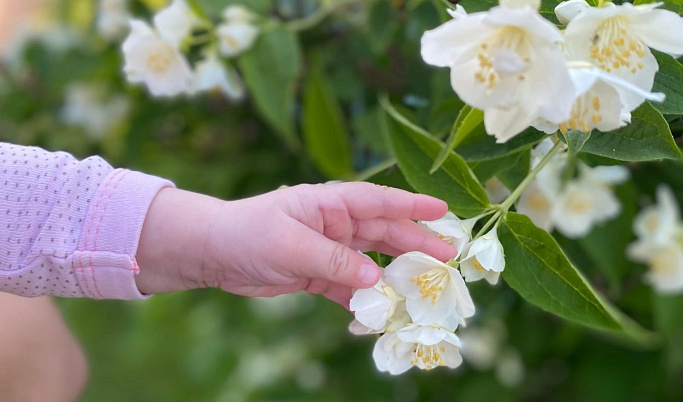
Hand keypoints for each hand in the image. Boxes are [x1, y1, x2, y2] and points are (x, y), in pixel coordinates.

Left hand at [135, 183, 456, 307]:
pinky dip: (363, 299)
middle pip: (382, 233)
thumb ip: (334, 261)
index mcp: (329, 204)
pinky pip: (348, 287)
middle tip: (448, 257)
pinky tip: (379, 313)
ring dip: (394, 274)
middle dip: (415, 243)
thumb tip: (376, 278)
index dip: (412, 205)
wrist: (213, 253)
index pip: (378, 201)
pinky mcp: (317, 274)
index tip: (444, 209)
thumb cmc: (248, 234)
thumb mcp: (290, 245)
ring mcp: (327, 250)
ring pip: (370, 261)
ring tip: (423, 288)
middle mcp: (334, 224)